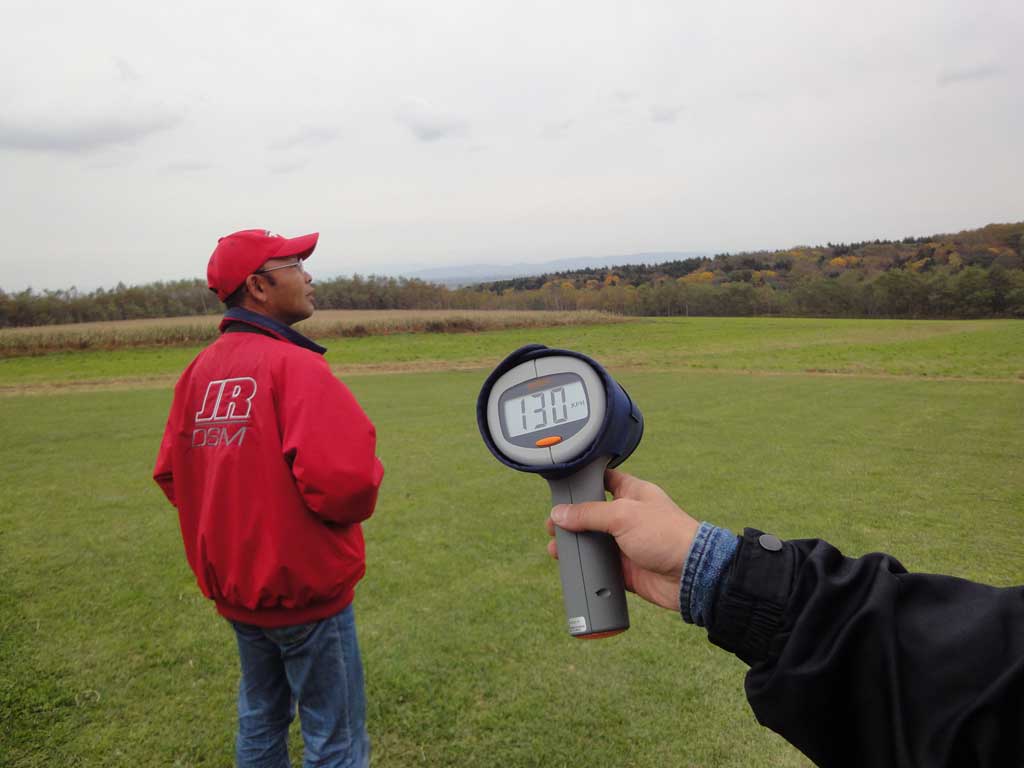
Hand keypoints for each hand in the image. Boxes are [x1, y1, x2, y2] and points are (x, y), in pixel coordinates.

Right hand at [547, 469, 699, 610]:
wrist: (690, 574)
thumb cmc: (667, 534)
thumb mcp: (623, 514)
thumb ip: (589, 513)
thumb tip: (559, 513)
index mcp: (632, 493)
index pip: (603, 479)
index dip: (584, 481)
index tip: (562, 485)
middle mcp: (628, 516)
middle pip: (592, 514)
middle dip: (571, 519)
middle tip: (552, 524)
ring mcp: (626, 543)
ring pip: (593, 542)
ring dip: (575, 545)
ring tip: (555, 548)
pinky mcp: (625, 567)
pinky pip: (600, 567)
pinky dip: (586, 568)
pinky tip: (571, 567)